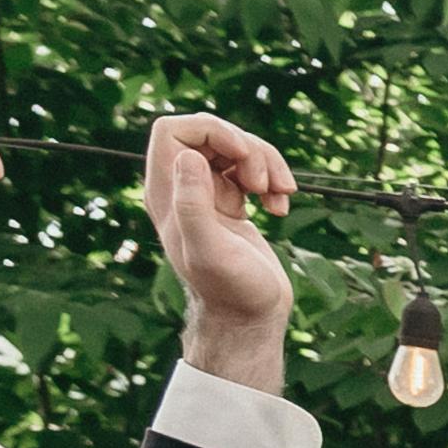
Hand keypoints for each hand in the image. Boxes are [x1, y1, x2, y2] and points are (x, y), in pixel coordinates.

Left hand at [135, 113, 298, 379]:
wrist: (249, 318)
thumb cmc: (231, 290)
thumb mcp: (210, 249)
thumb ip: (193, 204)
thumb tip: (189, 156)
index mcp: (166, 193)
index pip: (173, 130)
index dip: (210, 130)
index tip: (241, 153)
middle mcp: (182, 187)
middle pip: (210, 134)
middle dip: (247, 149)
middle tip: (262, 183)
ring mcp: (208, 194)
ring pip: (236, 150)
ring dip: (267, 164)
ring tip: (280, 196)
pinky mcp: (232, 203)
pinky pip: (252, 170)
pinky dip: (273, 180)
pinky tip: (280, 208)